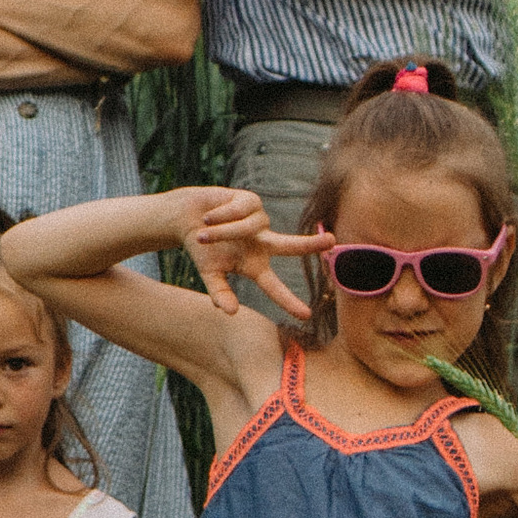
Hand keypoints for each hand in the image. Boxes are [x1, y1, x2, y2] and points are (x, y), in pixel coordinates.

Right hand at [183, 184, 318, 323]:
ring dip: (219, 233)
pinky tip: (209, 217)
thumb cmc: (202, 249)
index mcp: (255, 265)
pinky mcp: (252, 201)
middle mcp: (264, 242)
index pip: (274, 287)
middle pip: (290, 245)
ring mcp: (260, 220)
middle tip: (331, 241)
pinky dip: (218, 217)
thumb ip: (220, 293)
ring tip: (201, 235)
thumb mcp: (210, 274)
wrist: (187, 218)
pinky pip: (236, 212)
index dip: (288, 301)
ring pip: (244, 229)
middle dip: (310, 243)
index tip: (306, 316)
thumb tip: (230, 312)